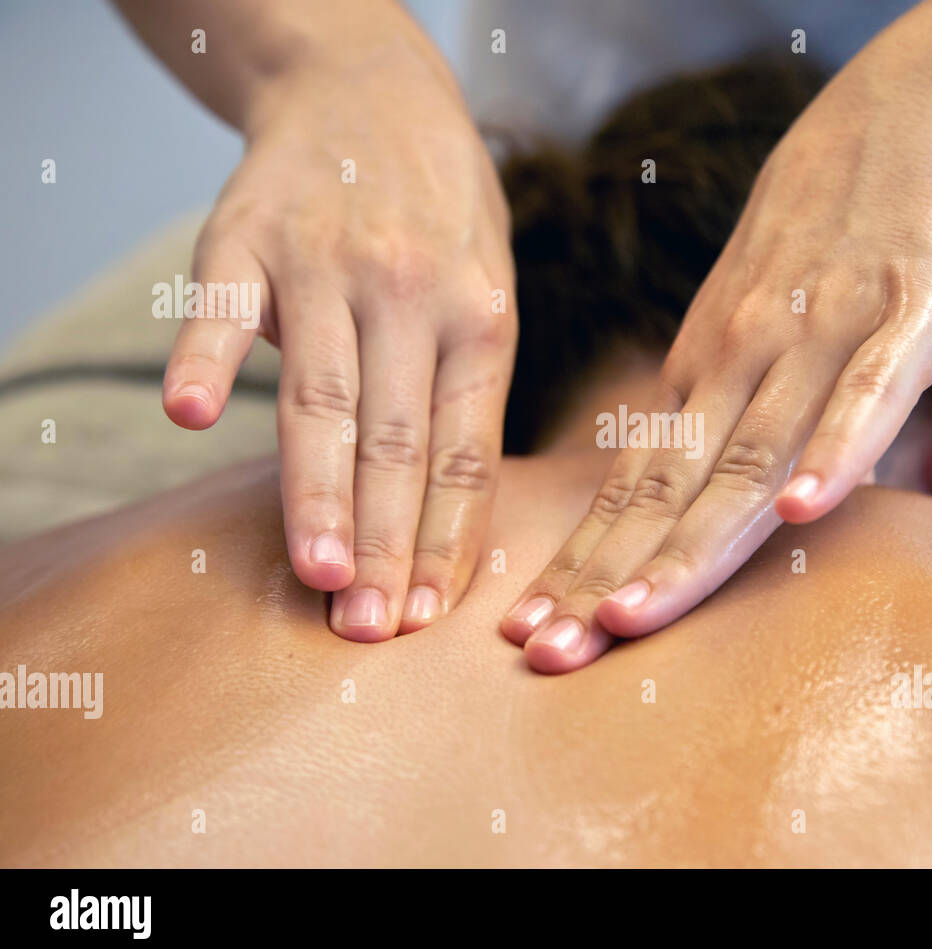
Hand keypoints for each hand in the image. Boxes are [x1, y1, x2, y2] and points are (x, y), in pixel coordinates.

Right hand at [162, 47, 515, 639]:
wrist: (371, 90)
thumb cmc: (443, 217)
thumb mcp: (488, 293)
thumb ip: (466, 394)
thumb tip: (445, 522)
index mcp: (482, 319)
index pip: (462, 453)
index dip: (443, 540)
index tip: (424, 615)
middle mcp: (412, 292)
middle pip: (396, 440)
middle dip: (382, 541)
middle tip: (367, 626)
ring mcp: (327, 262)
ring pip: (325, 395)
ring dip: (315, 488)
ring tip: (314, 571)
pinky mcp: (247, 234)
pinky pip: (224, 303)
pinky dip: (208, 353)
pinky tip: (194, 415)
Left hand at [501, 47, 931, 671]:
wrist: (898, 124)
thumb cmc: (813, 250)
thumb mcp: (744, 333)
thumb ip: (722, 421)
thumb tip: (692, 514)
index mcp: (700, 374)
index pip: (633, 489)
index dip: (583, 565)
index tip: (527, 635)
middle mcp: (742, 362)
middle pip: (670, 490)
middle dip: (605, 579)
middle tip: (541, 655)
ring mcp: (820, 338)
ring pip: (750, 454)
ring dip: (691, 540)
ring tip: (632, 614)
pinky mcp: (905, 314)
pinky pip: (866, 391)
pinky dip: (838, 449)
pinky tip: (806, 513)